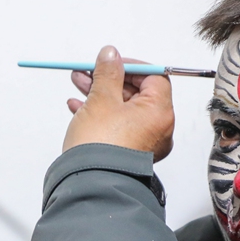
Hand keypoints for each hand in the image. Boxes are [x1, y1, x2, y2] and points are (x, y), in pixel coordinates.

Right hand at [62, 46, 173, 161]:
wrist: (90, 184)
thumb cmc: (100, 147)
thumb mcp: (101, 99)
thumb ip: (107, 73)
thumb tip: (111, 56)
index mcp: (160, 112)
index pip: (154, 77)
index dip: (131, 66)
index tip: (111, 62)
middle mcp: (158, 128)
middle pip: (137, 93)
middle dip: (110, 80)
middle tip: (89, 72)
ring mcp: (145, 142)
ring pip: (125, 109)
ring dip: (101, 95)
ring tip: (79, 85)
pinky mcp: (129, 152)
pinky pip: (119, 126)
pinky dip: (102, 114)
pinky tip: (79, 107)